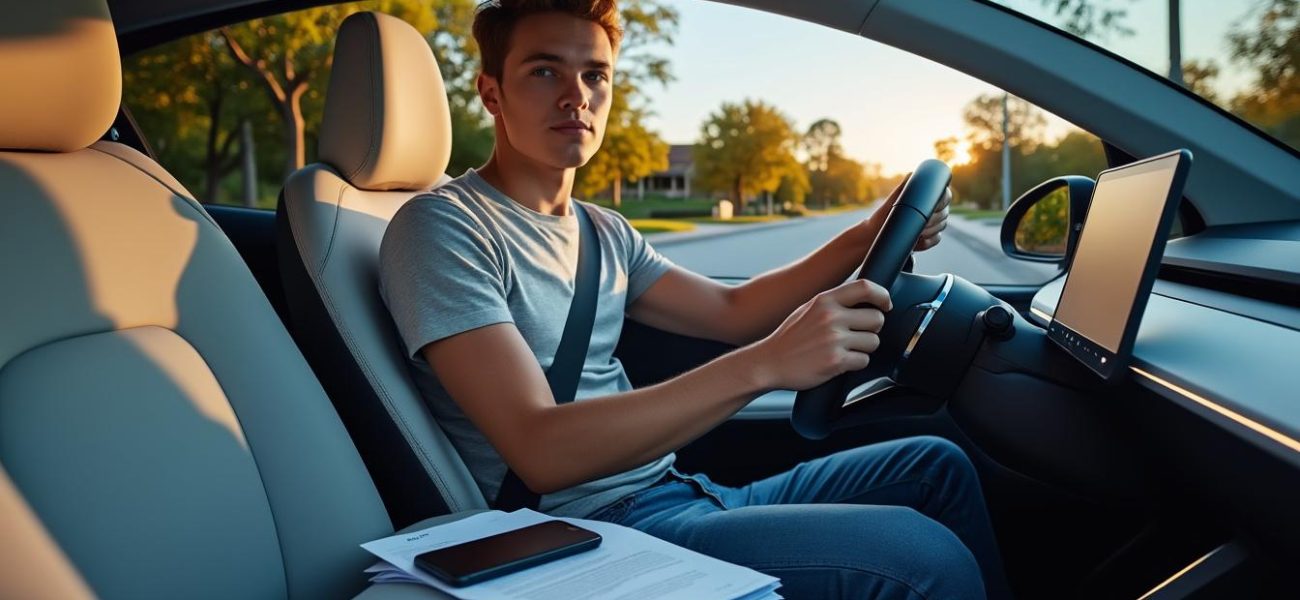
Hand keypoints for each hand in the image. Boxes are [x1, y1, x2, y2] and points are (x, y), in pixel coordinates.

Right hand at [747, 279, 892, 390]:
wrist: (768, 362)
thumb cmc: (789, 338)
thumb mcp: (808, 308)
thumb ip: (833, 302)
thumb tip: (863, 298)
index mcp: (825, 300)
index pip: (865, 287)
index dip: (882, 295)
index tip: (885, 304)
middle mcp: (831, 317)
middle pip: (876, 318)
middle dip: (872, 329)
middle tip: (859, 335)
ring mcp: (834, 340)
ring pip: (873, 342)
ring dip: (864, 348)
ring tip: (845, 350)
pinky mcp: (836, 361)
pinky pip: (864, 361)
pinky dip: (856, 364)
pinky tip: (840, 362)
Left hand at [877, 175, 950, 252]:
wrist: (877, 233)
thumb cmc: (885, 213)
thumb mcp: (895, 197)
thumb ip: (906, 185)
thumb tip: (913, 174)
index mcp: (928, 196)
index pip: (945, 196)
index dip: (941, 202)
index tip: (931, 207)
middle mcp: (933, 209)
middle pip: (945, 212)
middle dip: (932, 218)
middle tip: (920, 221)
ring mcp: (933, 224)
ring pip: (942, 226)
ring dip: (929, 230)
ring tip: (915, 230)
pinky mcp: (930, 238)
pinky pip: (936, 239)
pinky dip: (927, 241)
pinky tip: (916, 240)